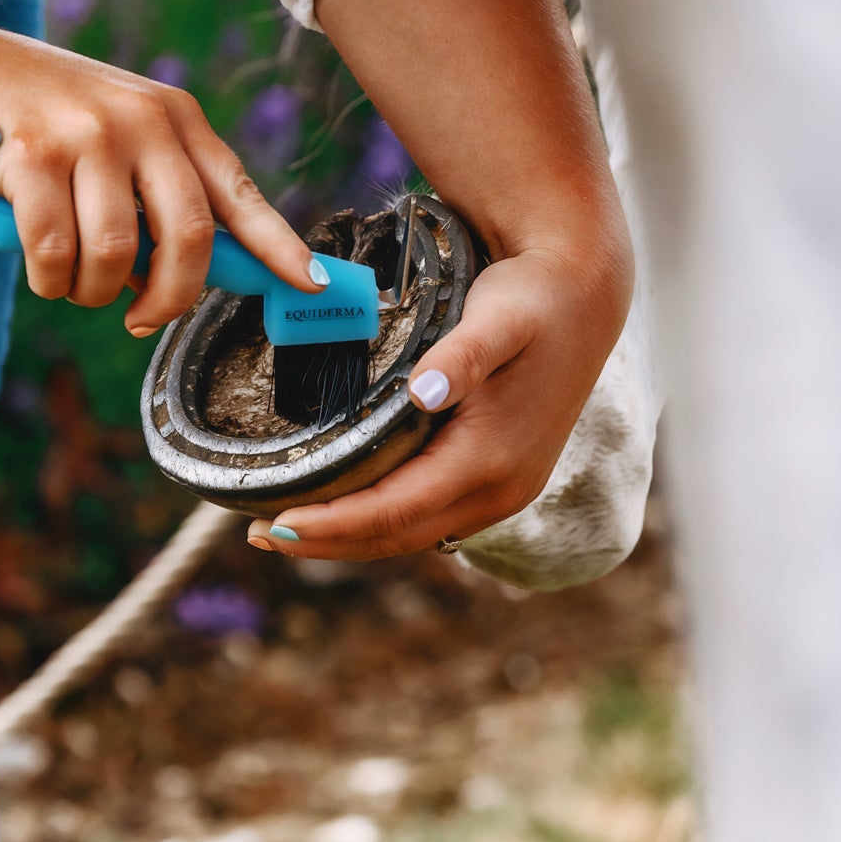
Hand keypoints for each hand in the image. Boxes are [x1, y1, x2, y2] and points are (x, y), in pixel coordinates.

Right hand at [0, 23, 319, 328]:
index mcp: (175, 118)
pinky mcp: (31, 153)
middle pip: (190, 239)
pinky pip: (55, 252)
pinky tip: (40, 267)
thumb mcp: (112, 136)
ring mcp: (87, 134)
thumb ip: (150, 197)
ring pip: (119, 254)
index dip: (278, 247)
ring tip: (72, 282)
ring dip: (93, 291)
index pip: (240, 194)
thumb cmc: (36, 116)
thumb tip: (172, 284)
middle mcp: (143, 120)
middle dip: (170, 298)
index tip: (311, 285)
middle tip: (143, 320)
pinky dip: (49, 279)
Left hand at [246, 236, 631, 560]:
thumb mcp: (498, 317)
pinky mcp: (500, 482)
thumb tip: (426, 392)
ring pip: (412, 534)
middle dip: (326, 543)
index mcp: (491, 459)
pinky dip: (379, 522)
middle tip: (257, 535)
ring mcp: (504, 492)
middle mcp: (500, 490)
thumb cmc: (533, 301)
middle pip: (397, 537)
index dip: (331, 525)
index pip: (394, 511)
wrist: (583, 298)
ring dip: (349, 539)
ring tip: (286, 529)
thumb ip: (461, 356)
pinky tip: (343, 509)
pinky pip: (429, 518)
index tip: (273, 525)